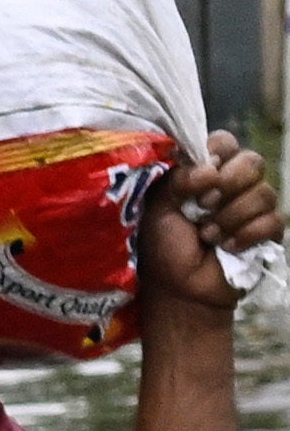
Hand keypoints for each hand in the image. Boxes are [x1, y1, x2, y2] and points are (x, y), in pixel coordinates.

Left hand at [144, 136, 279, 305]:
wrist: (179, 288)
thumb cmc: (163, 245)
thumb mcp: (157, 207)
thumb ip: (177, 179)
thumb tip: (210, 168)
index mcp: (206, 171)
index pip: (225, 142)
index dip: (216, 154)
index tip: (200, 178)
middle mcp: (234, 183)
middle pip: (252, 161)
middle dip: (227, 185)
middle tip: (203, 206)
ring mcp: (254, 206)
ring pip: (264, 192)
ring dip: (231, 216)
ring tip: (208, 235)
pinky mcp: (268, 231)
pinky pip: (274, 220)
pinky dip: (247, 234)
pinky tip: (228, 246)